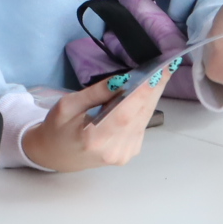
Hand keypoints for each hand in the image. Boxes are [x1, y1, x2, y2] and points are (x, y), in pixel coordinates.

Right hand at [21, 64, 173, 170]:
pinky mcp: (129, 153)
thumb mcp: (68, 105)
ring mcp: (123, 154)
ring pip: (144, 119)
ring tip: (160, 74)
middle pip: (140, 115)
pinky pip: (141, 125)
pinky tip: (147, 93)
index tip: (157, 72)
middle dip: (154, 89)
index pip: (125, 113)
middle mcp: (113, 150)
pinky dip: (145, 107)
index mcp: (94, 138)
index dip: (144, 93)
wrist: (55, 156)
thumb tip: (122, 79)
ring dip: (153, 96)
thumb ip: (96, 93)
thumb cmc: (57, 128)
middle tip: (166, 67)